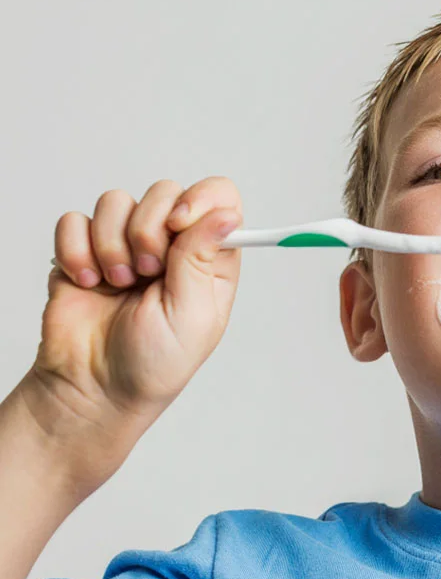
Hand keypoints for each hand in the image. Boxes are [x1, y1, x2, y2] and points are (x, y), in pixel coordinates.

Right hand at [22, 176, 242, 487]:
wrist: (94, 387)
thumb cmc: (154, 362)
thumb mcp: (192, 314)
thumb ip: (203, 258)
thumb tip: (228, 213)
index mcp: (210, 258)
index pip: (218, 197)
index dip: (199, 199)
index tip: (179, 224)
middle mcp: (171, 244)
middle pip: (164, 192)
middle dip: (148, 230)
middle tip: (146, 274)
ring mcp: (126, 244)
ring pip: (115, 201)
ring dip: (111, 245)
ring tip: (117, 284)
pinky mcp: (84, 250)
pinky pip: (74, 221)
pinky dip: (77, 251)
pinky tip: (87, 283)